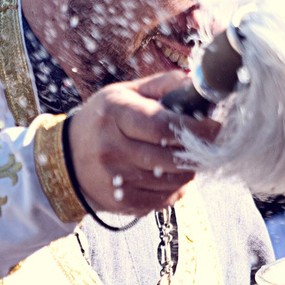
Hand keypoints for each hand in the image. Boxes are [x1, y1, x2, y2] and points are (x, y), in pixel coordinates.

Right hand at [65, 71, 200, 215]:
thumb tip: (196, 82)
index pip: (163, 126)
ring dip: (189, 170)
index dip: (196, 128)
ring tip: (187, 157)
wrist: (67, 159)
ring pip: (174, 181)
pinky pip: (165, 199)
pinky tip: (171, 175)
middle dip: (198, 152)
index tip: (216, 128)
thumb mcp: (125, 93)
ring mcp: (117, 180)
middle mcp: (113, 149)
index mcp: (115, 115)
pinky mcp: (123, 202)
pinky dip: (176, 188)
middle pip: (172, 158)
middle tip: (210, 144)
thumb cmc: (104, 120)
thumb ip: (162, 85)